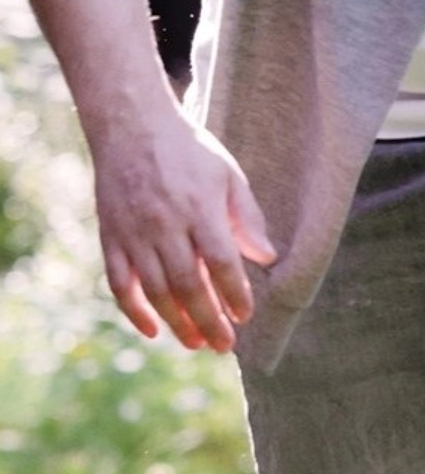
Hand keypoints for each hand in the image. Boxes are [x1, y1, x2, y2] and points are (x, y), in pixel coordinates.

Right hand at [91, 108, 275, 351]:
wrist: (132, 127)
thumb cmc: (190, 152)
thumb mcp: (228, 175)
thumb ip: (246, 217)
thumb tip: (266, 258)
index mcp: (198, 208)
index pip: (221, 262)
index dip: (234, 293)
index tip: (245, 315)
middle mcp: (164, 224)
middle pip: (187, 284)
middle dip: (208, 319)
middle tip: (225, 346)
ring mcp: (132, 233)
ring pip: (154, 290)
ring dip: (176, 322)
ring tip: (197, 343)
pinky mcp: (109, 237)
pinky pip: (119, 282)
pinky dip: (134, 310)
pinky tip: (153, 330)